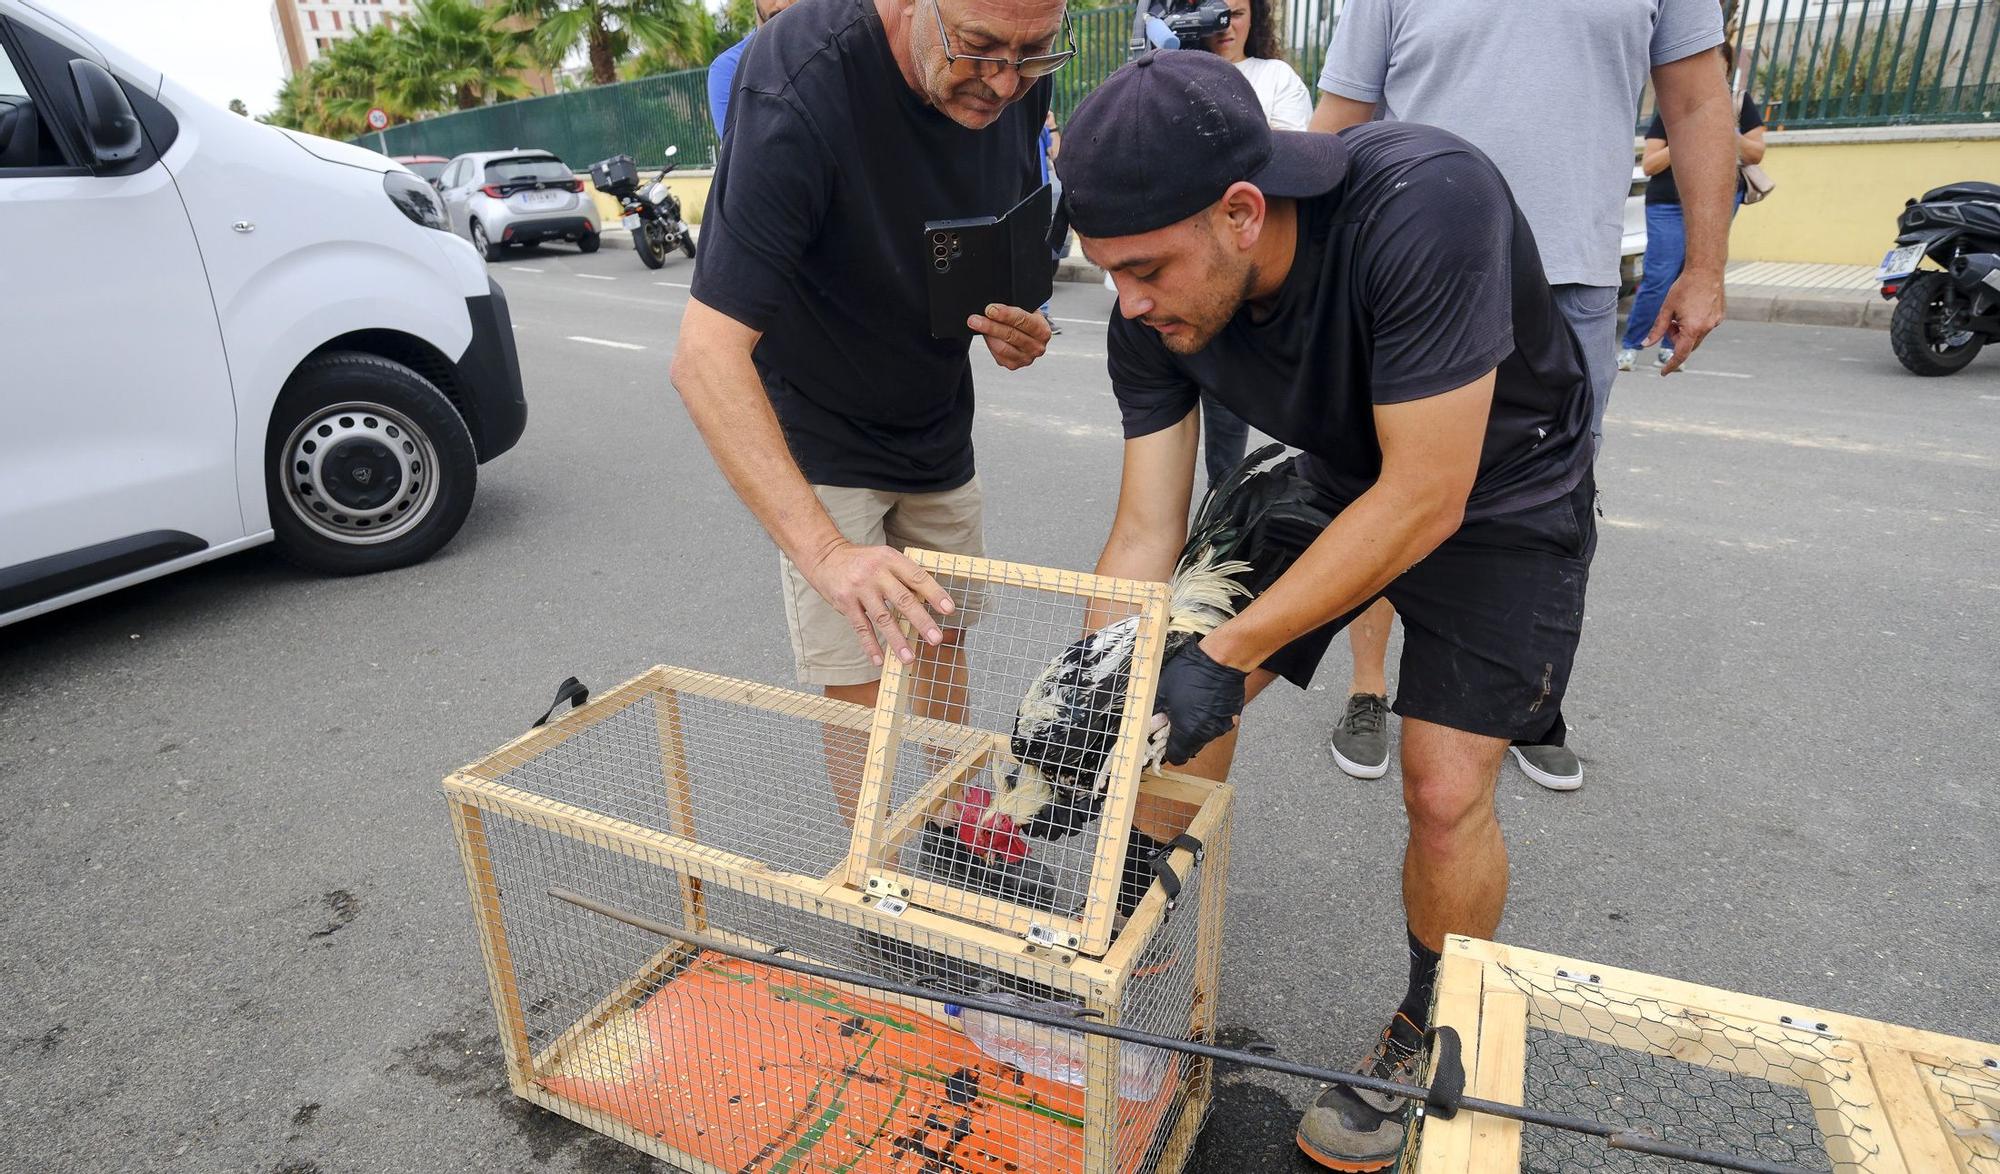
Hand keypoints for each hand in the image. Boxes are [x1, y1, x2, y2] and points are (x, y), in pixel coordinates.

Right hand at [801, 540, 954, 667]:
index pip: (917, 577)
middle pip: (903, 600)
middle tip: (936, 639)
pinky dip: (870, 646)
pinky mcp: (845, 603)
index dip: (934, 594)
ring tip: (910, 658)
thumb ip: (903, 576)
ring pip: (883, 618)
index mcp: (890, 559)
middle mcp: (876, 573)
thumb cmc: (862, 561)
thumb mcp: (884, 558)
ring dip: (897, 641)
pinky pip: (861, 628)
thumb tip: (929, 600)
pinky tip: (879, 660)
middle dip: (921, 622)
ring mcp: (859, 588)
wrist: (825, 556)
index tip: (949, 609)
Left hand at [968, 303, 1050, 370]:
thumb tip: (993, 307)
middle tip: (975, 319)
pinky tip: (986, 336)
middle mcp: (1037, 346)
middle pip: (1011, 335)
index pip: (1023, 320)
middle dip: (990, 326)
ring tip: (976, 325)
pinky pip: (998, 355)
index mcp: (1042, 330)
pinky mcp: (1014, 365)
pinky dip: (990, 344)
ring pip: (1002, 347)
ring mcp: (1026, 358)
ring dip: (987, 335)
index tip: (990, 309)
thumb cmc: (1026, 320)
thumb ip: (1014, 307)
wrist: (1030, 335)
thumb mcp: (1027, 309)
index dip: (1005, 314)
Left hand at [1153, 642, 1247, 765]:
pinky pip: (1216, 723)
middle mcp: (1207, 734)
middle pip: (1190, 746)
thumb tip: (1151, 724)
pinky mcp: (1231, 716)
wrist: (1221, 659)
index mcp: (1188, 733)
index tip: (1162, 739)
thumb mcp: (1162, 692)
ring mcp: (1222, 726)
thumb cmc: (1191, 673)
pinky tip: (1203, 699)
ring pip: (1203, 734)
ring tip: (1189, 704)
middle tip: (1173, 717)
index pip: (1176, 758)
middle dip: (1180, 736)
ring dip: (1194, 725)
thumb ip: (1155, 714)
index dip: (1166, 750)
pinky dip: (1208, 716)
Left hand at [1644, 268, 1724, 374]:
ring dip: (1686, 330)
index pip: (1680, 354)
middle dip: (1676, 338)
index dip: (1671, 365)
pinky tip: (1693, 307)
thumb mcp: (1666, 309)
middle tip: (1670, 322)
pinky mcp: (1720, 316)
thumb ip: (1657, 329)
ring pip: (1696, 336)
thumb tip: (1646, 344)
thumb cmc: (1685, 287)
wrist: (1706, 269)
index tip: (1663, 372)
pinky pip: (1705, 326)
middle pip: (1687, 344)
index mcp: (1693, 328)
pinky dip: (1695, 323)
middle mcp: (1707, 328)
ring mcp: (1715, 322)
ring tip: (1682, 311)